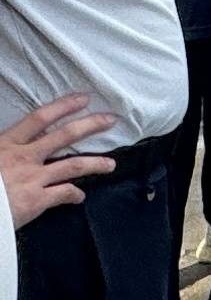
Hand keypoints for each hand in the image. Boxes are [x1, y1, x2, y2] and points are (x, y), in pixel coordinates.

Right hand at [1, 95, 115, 228]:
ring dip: (95, 164)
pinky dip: (74, 194)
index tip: (83, 99)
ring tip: (111, 165)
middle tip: (110, 120)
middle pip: (64, 135)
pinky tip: (79, 196)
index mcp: (7, 144)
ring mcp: (32, 178)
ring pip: (73, 165)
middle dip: (90, 125)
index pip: (39, 118)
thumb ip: (4, 144)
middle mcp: (23, 157)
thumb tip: (16, 137)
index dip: (64, 106)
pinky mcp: (36, 200)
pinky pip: (63, 194)